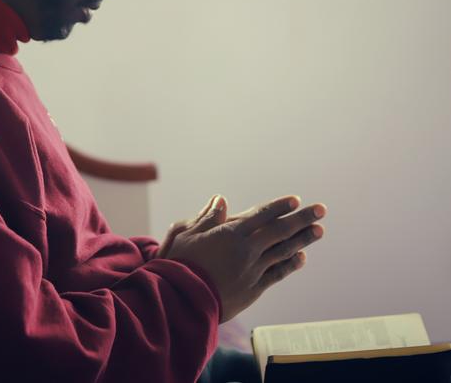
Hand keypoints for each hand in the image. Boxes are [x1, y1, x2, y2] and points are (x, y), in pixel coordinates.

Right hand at [159, 195, 325, 322]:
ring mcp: (252, 270)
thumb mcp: (186, 234)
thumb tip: (221, 199)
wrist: (181, 301)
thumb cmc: (179, 264)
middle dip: (302, 219)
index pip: (261, 215)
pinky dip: (289, 265)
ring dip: (302, 240)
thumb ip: (207, 217)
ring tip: (319, 231)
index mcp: (230, 232)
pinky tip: (301, 258)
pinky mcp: (252, 290)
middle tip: (321, 210)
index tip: (296, 200)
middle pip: (279, 230)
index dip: (279, 206)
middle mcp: (246, 249)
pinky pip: (276, 274)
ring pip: (282, 251)